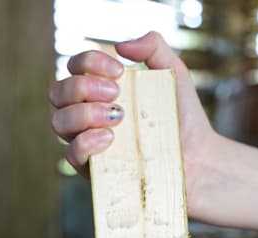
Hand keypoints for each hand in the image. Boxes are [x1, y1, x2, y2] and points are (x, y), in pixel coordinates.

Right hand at [48, 33, 216, 199]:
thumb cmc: (184, 119)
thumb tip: (121, 46)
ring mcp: (90, 144)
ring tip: (118, 117)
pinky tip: (110, 138)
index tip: (119, 70)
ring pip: (59, 122)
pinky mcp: (96, 171)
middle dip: (82, 86)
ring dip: (83, 113)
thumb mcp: (174, 74)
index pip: (74, 68)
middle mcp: (89, 116)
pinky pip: (72, 155)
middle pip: (58, 93)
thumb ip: (153, 47)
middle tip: (117, 93)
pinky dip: (86, 142)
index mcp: (101, 90)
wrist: (200, 160)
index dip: (88, 62)